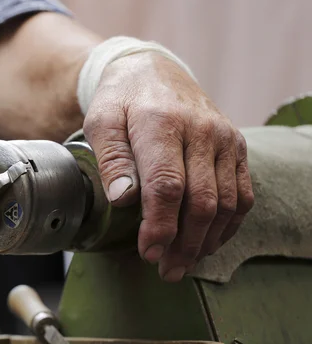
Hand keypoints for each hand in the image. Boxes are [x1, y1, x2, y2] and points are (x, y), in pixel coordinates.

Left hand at [83, 52, 253, 281]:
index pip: (166, 186)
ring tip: (184, 264)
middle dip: (183, 244)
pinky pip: (243, 194)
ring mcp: (224, 139)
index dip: (159, 226)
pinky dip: (228, 225)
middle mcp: (201, 131)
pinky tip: (208, 242)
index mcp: (161, 123)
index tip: (149, 253)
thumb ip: (111, 160)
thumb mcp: (101, 122)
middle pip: (201, 201)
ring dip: (206, 241)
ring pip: (226, 203)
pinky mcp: (236, 147)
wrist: (153, 72)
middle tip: (166, 271)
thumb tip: (124, 199)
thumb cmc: (121, 101)